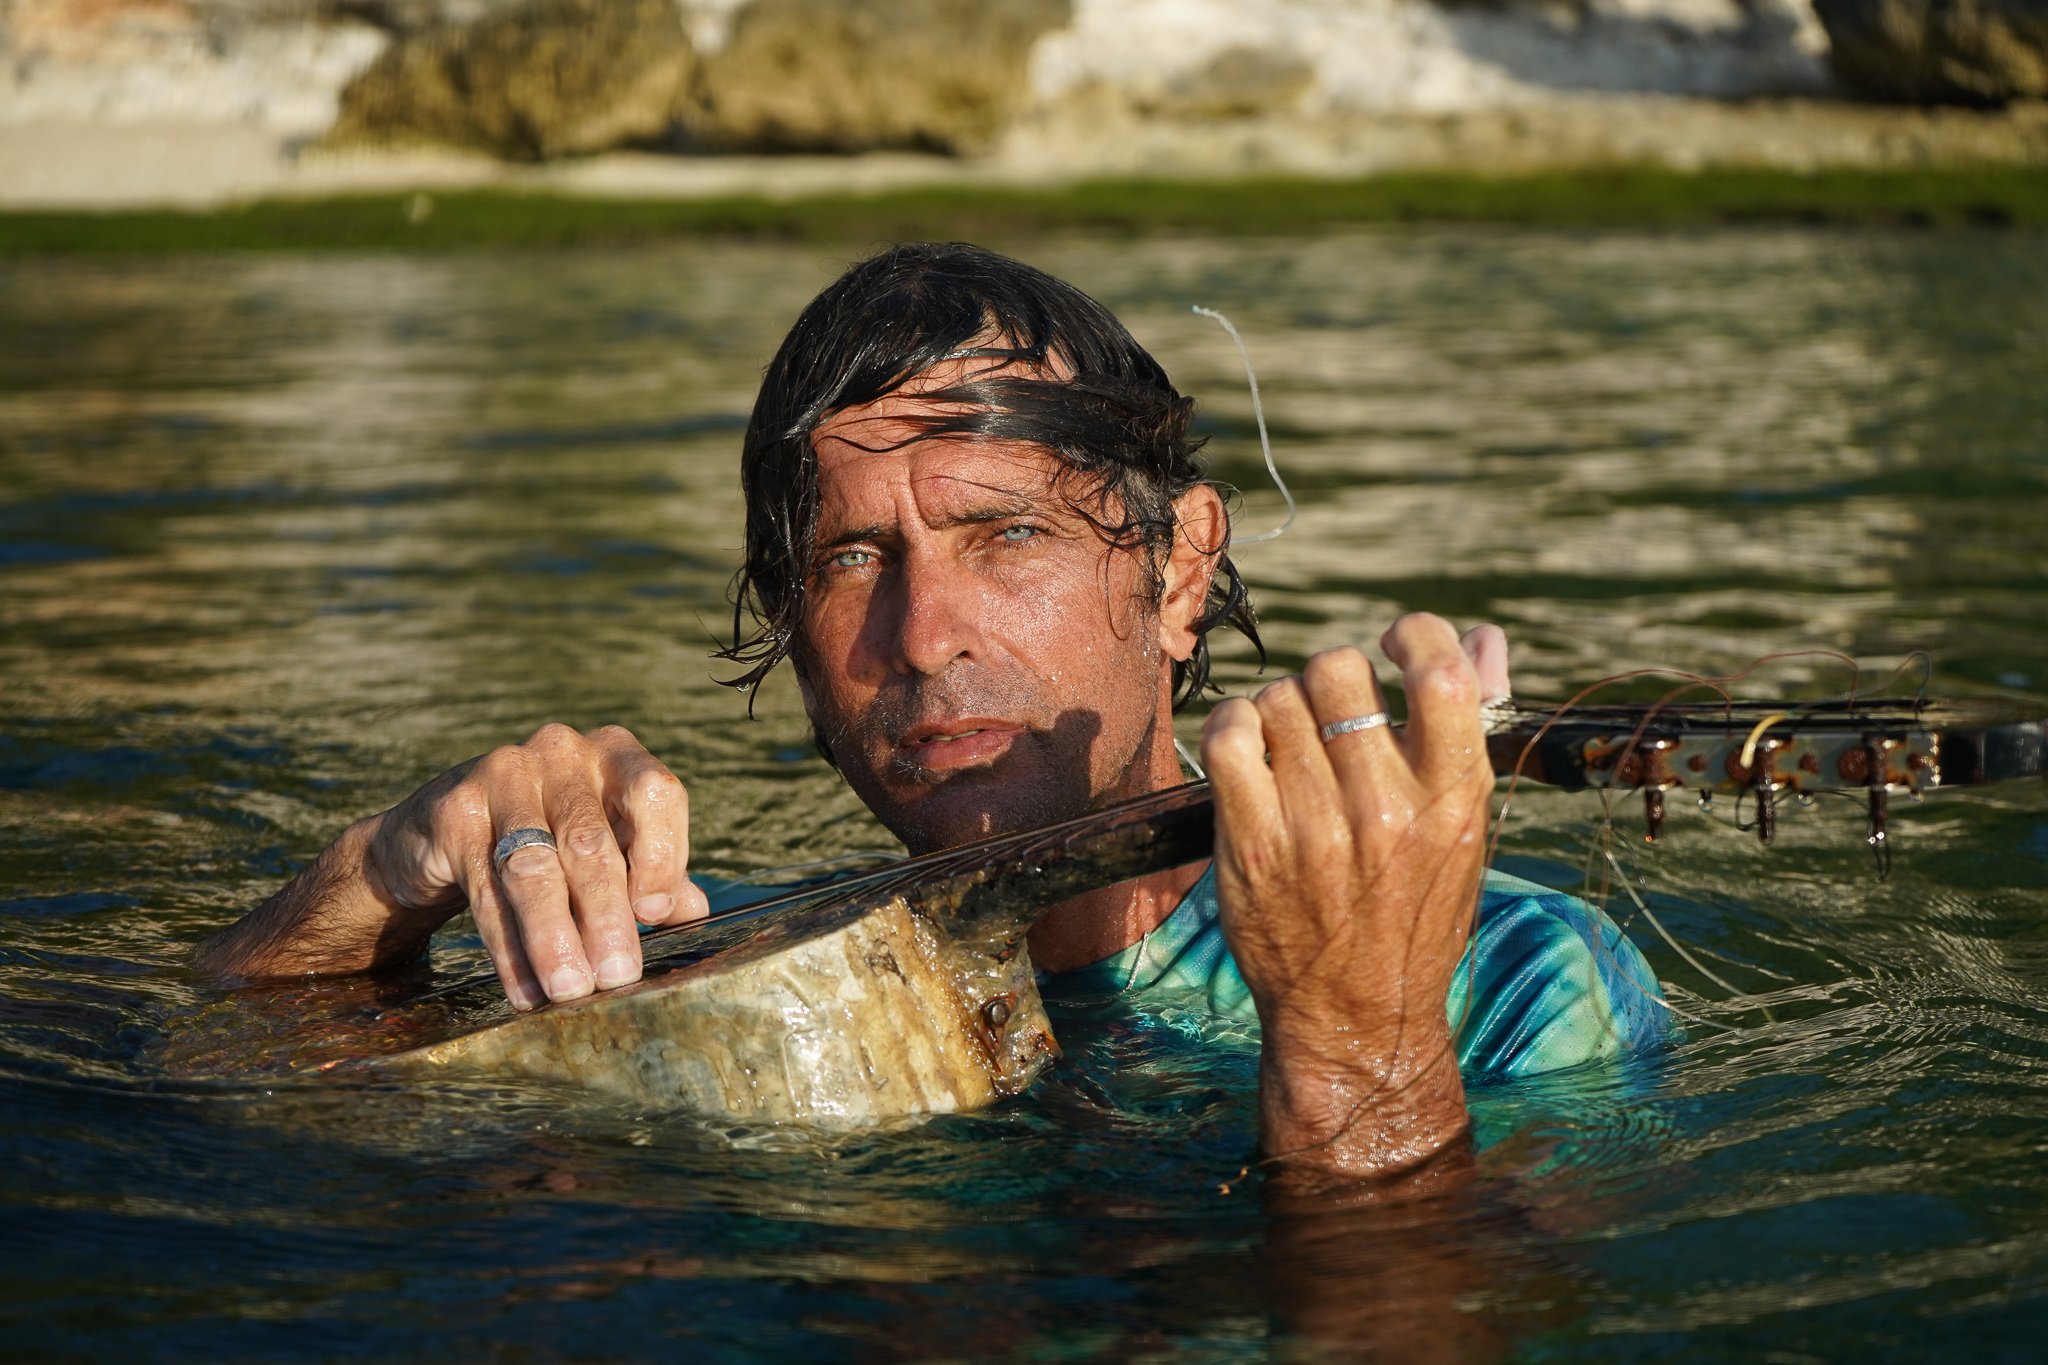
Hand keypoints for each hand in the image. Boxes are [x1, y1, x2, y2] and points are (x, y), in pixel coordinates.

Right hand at [366, 724, 709, 1008]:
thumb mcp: (612, 847)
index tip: (654, 915)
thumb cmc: (555, 839)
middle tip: (617, 976)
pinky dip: (509, 948)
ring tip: (570, 989)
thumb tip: (695, 913)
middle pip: (591, 842)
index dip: (660, 855)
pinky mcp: (455, 813)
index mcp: (617, 754)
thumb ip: (656, 875)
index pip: (656, 794)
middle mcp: (563, 753)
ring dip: (554, 937)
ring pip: (534, 868)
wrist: (449, 829)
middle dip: (606, 917)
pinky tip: (526, 988)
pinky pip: (486, 891)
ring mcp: (503, 775)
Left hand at [1199, 614, 1502, 1181]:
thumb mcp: (1466, 831)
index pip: (1441, 675)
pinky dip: (1234, 727)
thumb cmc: (1417, 916)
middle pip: (1339, 672)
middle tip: (1331, 711)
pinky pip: (1229, 739)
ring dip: (1281, 707)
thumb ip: (1469, 730)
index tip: (1396, 642)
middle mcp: (1385, 810)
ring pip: (1279, 700)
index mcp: (1453, 800)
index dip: (1414, 634)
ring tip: (1292, 745)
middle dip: (1332, 676)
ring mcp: (1314, 828)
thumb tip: (1484, 639)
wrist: (1358, 1015)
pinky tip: (1249, 748)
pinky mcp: (1253, 845)